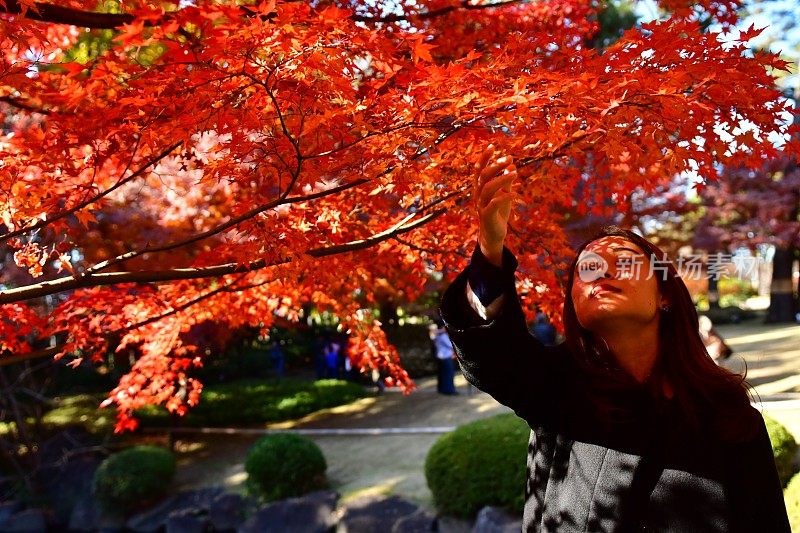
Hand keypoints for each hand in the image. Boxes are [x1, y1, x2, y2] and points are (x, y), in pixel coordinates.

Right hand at [474, 144, 517, 266]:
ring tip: (515, 173)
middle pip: (482, 176)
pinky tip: (515, 194)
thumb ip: (506, 180)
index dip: (483, 158)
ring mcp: (481, 206)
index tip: (492, 146)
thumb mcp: (504, 194)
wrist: (493, 235)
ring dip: (501, 179)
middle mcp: (478, 195)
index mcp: (480, 188)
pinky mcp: (487, 216)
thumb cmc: (498, 213)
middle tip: (508, 158)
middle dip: (495, 166)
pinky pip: (494, 204)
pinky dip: (504, 197)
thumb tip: (511, 163)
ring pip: (487, 188)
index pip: (478, 170)